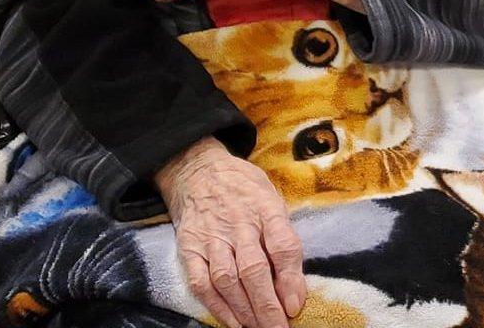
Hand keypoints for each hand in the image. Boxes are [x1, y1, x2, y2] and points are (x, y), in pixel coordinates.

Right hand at [156, 137, 306, 327]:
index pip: (282, 245)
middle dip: (267, 305)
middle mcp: (238, 223)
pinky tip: (232, 321)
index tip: (294, 307)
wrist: (197, 170)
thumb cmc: (245, 189)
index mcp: (266, 208)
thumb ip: (284, 238)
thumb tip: (294, 286)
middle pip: (253, 269)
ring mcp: (211, 237)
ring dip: (244, 309)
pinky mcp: (189, 248)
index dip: (290, 279)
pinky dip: (216, 306)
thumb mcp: (272, 199)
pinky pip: (201, 282)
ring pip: (226, 279)